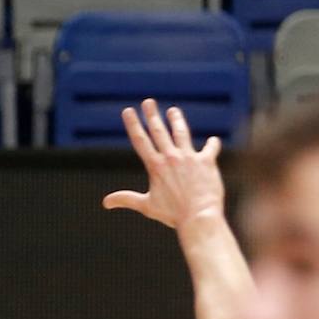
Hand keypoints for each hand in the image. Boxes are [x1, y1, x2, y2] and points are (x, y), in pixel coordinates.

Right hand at [103, 100, 223, 229]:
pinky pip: (210, 149)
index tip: (128, 111)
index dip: (133, 124)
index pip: (140, 140)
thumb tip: (105, 202)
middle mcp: (171, 157)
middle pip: (159, 131)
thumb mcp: (147, 206)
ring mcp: (189, 158)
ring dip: (177, 120)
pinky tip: (213, 140)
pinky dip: (212, 145)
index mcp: (155, 166)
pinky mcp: (206, 162)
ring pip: (181, 133)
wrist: (199, 217)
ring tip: (173, 110)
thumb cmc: (172, 214)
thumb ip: (126, 199)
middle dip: (152, 115)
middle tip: (148, 102)